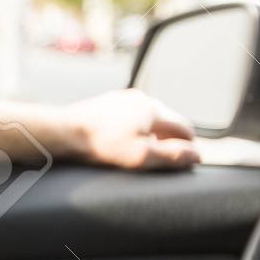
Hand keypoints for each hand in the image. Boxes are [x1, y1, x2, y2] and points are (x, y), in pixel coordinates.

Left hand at [63, 89, 199, 170]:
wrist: (63, 132)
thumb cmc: (102, 145)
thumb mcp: (142, 157)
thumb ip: (172, 156)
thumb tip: (196, 155)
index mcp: (154, 109)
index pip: (185, 127)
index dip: (190, 146)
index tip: (189, 161)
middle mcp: (141, 99)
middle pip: (167, 122)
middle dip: (171, 140)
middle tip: (166, 160)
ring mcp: (122, 99)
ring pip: (148, 118)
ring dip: (152, 135)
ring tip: (144, 154)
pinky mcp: (106, 104)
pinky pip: (130, 117)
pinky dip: (134, 130)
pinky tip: (123, 143)